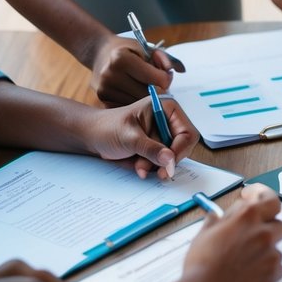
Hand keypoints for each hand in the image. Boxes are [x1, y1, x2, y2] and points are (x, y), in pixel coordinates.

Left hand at [83, 96, 199, 179]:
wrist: (93, 137)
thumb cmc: (108, 128)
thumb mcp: (129, 138)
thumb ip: (150, 149)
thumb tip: (170, 160)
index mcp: (167, 108)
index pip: (187, 132)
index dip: (180, 150)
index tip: (169, 164)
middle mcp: (169, 121)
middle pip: (183, 147)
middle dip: (166, 160)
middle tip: (156, 172)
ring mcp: (164, 135)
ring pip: (173, 158)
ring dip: (157, 166)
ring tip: (139, 167)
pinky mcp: (158, 148)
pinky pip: (164, 163)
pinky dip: (153, 168)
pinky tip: (140, 167)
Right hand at [90, 34, 180, 105]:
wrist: (99, 52)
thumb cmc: (126, 49)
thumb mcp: (145, 47)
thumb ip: (164, 58)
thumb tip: (179, 70)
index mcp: (121, 59)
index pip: (156, 79)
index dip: (166, 78)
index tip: (165, 74)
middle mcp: (111, 75)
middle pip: (148, 94)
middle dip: (158, 90)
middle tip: (158, 83)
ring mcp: (105, 89)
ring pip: (139, 103)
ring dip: (147, 98)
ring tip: (145, 86)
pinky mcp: (103, 99)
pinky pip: (128, 107)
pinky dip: (136, 103)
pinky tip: (135, 92)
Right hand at [181, 185, 281, 281]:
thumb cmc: (201, 266)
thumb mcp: (204, 235)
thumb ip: (217, 221)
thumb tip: (218, 216)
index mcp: (247, 218)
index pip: (270, 198)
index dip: (263, 195)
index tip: (255, 196)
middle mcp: (263, 234)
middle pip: (279, 224)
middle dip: (267, 228)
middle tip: (251, 236)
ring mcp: (271, 255)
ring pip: (277, 248)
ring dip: (265, 251)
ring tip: (244, 261)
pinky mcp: (274, 275)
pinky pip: (278, 268)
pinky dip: (267, 269)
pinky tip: (250, 274)